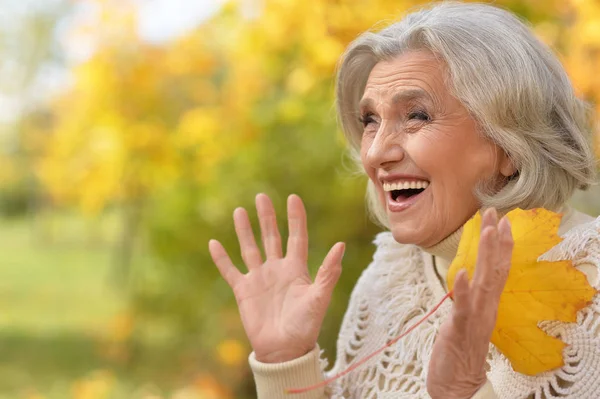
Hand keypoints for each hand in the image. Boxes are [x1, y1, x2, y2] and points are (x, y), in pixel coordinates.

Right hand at [208, 193, 344, 362]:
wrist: (284, 351)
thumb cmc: (306, 326)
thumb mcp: (319, 298)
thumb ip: (328, 272)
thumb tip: (340, 245)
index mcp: (297, 269)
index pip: (296, 237)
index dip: (295, 218)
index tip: (293, 198)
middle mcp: (277, 269)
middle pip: (271, 237)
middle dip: (267, 217)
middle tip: (261, 197)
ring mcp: (259, 279)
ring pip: (250, 248)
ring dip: (245, 230)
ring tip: (239, 211)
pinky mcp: (243, 291)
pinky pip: (230, 270)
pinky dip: (221, 258)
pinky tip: (214, 243)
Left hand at [427, 208, 512, 398]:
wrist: (456, 384)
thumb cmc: (459, 350)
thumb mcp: (465, 318)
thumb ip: (468, 298)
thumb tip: (467, 277)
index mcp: (486, 304)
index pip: (497, 269)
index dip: (500, 245)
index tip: (500, 220)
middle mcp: (486, 308)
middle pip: (495, 270)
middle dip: (495, 240)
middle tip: (495, 213)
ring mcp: (475, 319)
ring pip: (484, 283)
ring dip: (487, 256)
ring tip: (488, 231)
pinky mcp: (459, 331)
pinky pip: (463, 309)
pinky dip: (464, 290)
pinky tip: (463, 273)